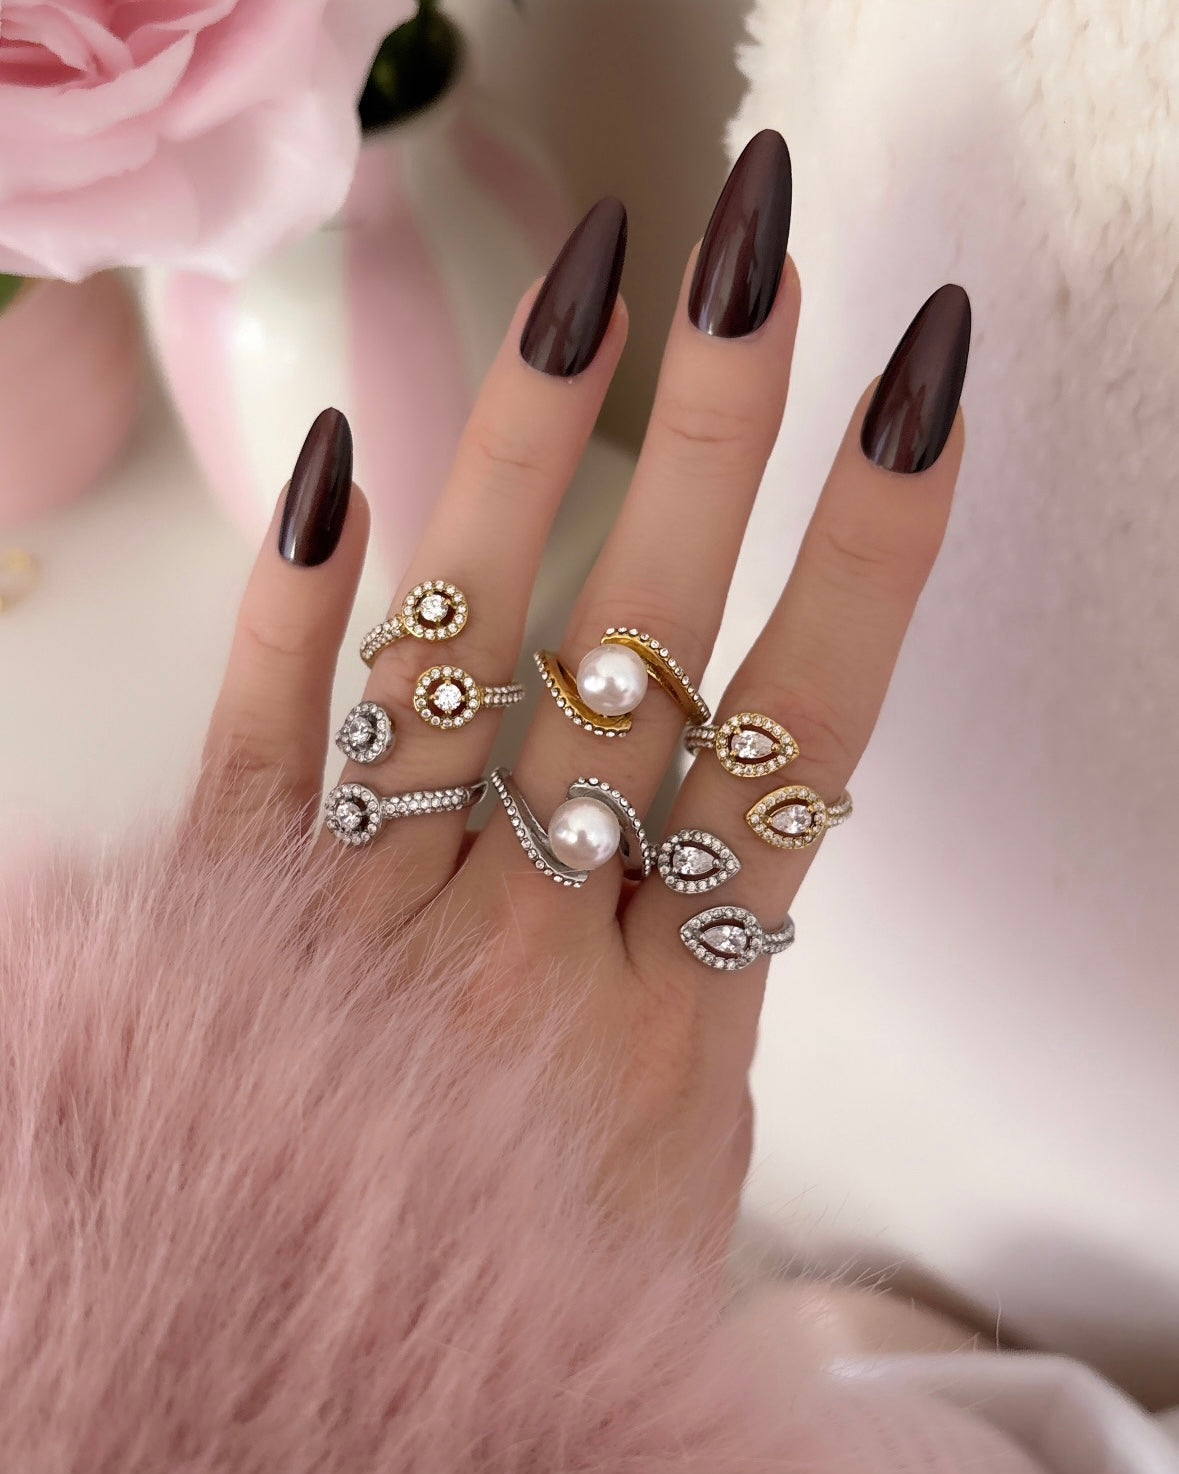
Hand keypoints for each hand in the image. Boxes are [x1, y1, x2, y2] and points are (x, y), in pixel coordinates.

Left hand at [194, 131, 968, 1250]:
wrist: (298, 1404)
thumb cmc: (517, 1300)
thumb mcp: (679, 1201)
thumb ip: (705, 1033)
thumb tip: (730, 899)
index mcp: (667, 1022)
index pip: (798, 746)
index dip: (867, 562)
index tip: (915, 402)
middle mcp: (524, 944)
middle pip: (635, 655)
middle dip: (711, 440)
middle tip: (756, 258)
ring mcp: (366, 919)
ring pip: (454, 656)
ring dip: (519, 462)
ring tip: (582, 290)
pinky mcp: (231, 917)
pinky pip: (261, 740)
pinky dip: (295, 603)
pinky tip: (334, 464)